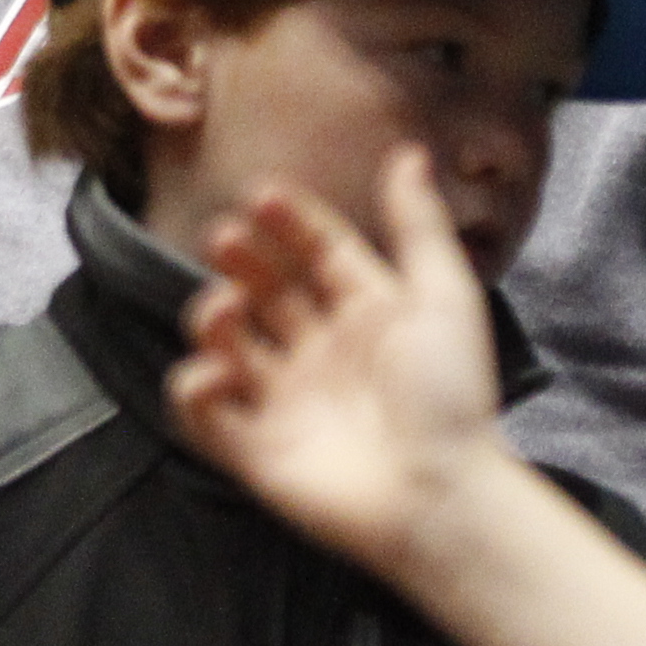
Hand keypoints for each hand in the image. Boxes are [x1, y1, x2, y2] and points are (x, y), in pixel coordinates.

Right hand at [166, 150, 512, 580]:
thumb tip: (408, 150)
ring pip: (227, 343)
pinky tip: (213, 371)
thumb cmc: (451, 395)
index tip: (264, 194)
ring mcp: (286, 401)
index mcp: (368, 311)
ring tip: (224, 306)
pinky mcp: (257, 452)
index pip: (318, 251)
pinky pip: (206, 415)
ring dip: (211, 315)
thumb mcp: (442, 295)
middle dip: (242, 259)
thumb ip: (418, 224)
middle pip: (266, 288)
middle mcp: (322, 350)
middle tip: (227, 238)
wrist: (442, 495)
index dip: (291, 222)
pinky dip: (194, 390)